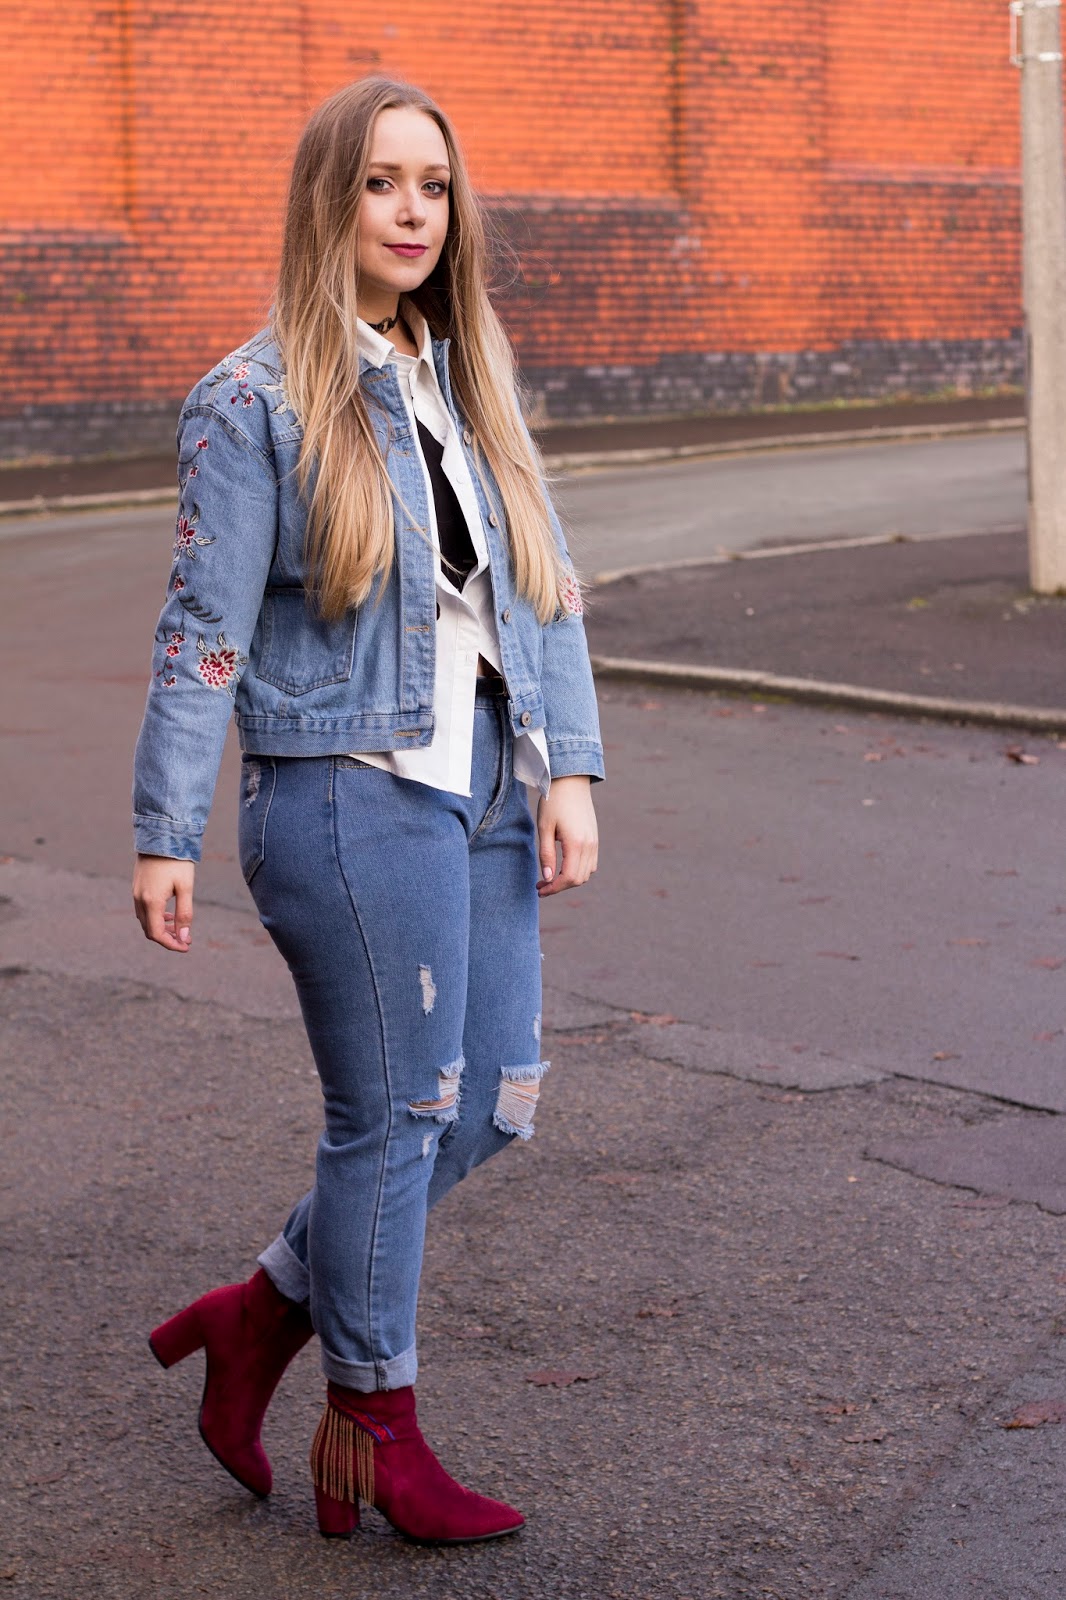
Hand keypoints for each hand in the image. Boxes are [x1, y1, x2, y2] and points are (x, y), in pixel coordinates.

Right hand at [133, 854, 195, 951]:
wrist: (161, 836)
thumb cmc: (177, 861)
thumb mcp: (186, 887)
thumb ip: (185, 913)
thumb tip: (183, 937)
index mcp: (152, 902)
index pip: (157, 934)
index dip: (171, 944)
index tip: (186, 946)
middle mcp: (140, 899)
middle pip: (149, 930)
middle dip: (167, 938)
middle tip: (186, 939)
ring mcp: (136, 893)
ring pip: (145, 921)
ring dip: (161, 928)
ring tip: (179, 928)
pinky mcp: (137, 887)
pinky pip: (143, 910)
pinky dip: (155, 918)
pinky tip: (169, 915)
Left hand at [536, 776, 597, 896]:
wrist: (571, 781)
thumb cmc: (554, 802)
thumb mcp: (544, 828)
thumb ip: (546, 854)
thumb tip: (548, 878)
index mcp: (576, 843)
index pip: (569, 878)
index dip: (554, 888)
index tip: (539, 889)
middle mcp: (590, 845)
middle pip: (578, 879)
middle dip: (560, 886)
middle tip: (541, 884)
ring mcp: (595, 842)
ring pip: (586, 873)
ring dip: (570, 879)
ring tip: (551, 877)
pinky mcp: (595, 838)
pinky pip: (590, 863)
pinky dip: (578, 870)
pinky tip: (563, 865)